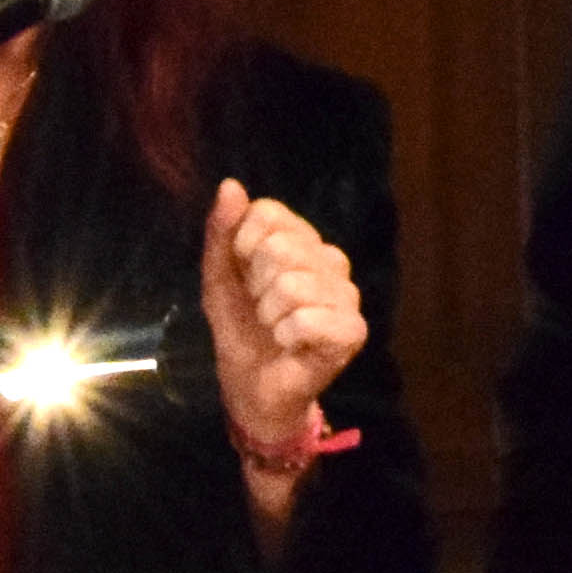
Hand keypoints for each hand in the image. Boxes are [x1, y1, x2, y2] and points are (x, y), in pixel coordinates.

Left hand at [200, 180, 366, 464]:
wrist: (251, 387)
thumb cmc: (240, 330)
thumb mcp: (218, 279)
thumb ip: (221, 234)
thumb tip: (230, 185)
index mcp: (301, 240)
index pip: (268, 213)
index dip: (242, 247)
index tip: (244, 276)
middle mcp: (331, 260)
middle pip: (279, 248)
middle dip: (255, 287)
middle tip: (262, 310)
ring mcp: (347, 295)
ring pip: (291, 285)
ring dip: (269, 316)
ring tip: (275, 328)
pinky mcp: (353, 331)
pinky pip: (307, 319)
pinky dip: (286, 336)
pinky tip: (291, 345)